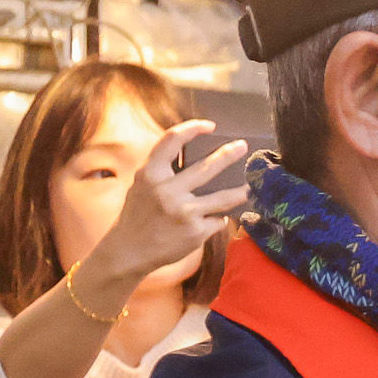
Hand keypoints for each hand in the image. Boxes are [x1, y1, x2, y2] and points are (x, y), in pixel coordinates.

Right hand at [75, 121, 254, 309]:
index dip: (192, 128)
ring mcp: (184, 212)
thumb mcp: (142, 185)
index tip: (209, 126)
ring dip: (240, 191)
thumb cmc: (139, 214)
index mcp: (150, 174)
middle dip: (229, 154)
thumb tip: (198, 153)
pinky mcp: (196, 231)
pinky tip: (214, 219)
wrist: (129, 251)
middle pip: (208, 167)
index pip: (172, 140)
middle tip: (242, 146)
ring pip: (224, 198)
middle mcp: (167, 191)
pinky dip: (217, 219)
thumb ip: (164, 170)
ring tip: (248, 186)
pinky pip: (218, 220)